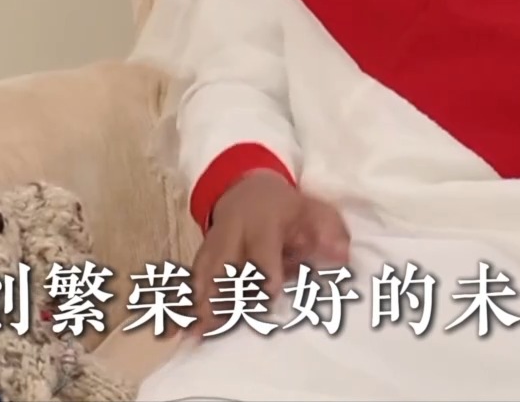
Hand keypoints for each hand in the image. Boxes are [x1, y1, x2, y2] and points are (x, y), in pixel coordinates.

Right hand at [188, 171, 349, 334]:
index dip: (265, 270)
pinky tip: (176, 329)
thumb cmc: (287, 207)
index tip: (268, 293)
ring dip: (199, 304)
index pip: (262, 248)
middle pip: (225, 264)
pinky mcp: (202, 256)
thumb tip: (343, 256)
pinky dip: (183, 303)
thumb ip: (329, 233)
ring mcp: (213, 244)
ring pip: (203, 274)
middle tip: (219, 324)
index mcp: (262, 221)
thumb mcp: (313, 210)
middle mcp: (232, 233)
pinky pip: (191, 279)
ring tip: (195, 334)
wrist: (247, 187)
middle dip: (221, 294)